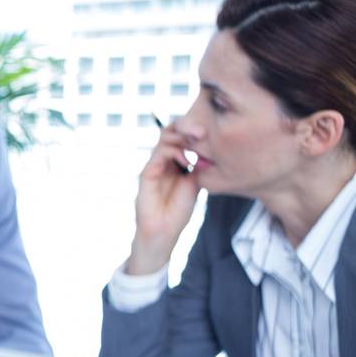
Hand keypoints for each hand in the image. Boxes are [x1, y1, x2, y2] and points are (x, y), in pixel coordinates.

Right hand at [128, 123, 201, 274]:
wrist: (164, 231)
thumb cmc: (179, 211)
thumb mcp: (195, 182)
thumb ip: (197, 164)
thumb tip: (206, 145)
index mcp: (174, 160)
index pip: (180, 134)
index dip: (192, 129)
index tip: (209, 131)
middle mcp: (162, 159)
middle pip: (170, 130)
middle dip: (187, 125)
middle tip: (202, 131)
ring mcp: (154, 165)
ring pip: (164, 137)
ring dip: (181, 137)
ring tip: (196, 143)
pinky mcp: (147, 173)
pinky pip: (159, 153)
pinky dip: (174, 152)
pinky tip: (187, 161)